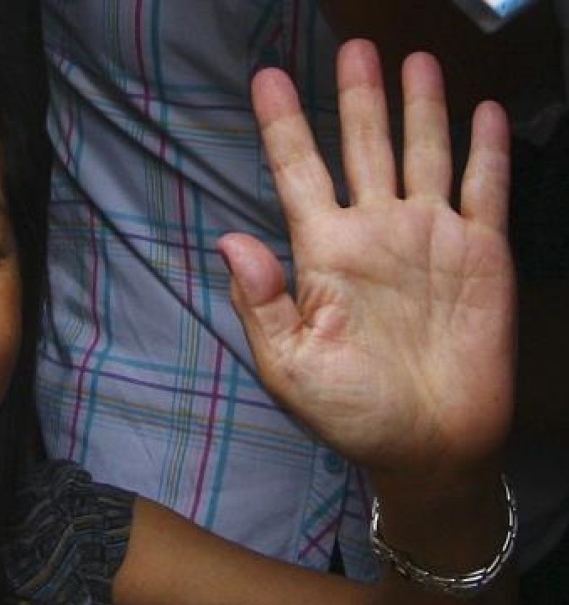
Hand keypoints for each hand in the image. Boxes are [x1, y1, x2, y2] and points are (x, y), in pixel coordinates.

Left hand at [220, 40, 513, 480]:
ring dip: (418, 107)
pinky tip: (480, 111)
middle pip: (363, 146)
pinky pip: (484, 188)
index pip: (297, 172)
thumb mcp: (290, 367)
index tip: (266, 79)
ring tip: (411, 60)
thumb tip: (230, 239)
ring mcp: (430, 237)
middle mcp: (375, 232)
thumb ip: (260, 303)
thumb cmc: (353, 414)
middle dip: (357, 97)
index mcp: (324, 254)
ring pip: (423, 152)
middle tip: (355, 46)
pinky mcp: (482, 253)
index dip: (282, 125)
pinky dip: (484, 150)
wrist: (430, 447)